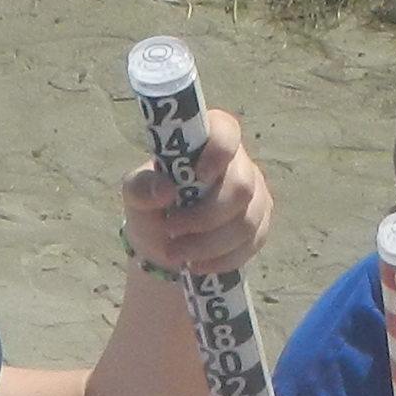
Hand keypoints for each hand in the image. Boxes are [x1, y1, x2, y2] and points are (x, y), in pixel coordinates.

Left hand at [123, 108, 270, 282]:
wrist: (166, 240)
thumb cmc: (151, 206)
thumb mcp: (135, 195)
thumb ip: (142, 187)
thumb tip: (165, 189)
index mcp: (207, 142)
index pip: (226, 131)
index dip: (219, 151)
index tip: (198, 176)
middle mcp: (238, 163)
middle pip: (241, 187)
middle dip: (205, 216)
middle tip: (172, 230)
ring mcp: (255, 194)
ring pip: (246, 222)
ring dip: (209, 244)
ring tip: (177, 253)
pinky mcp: (261, 224)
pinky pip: (251, 244)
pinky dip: (221, 259)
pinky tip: (197, 265)